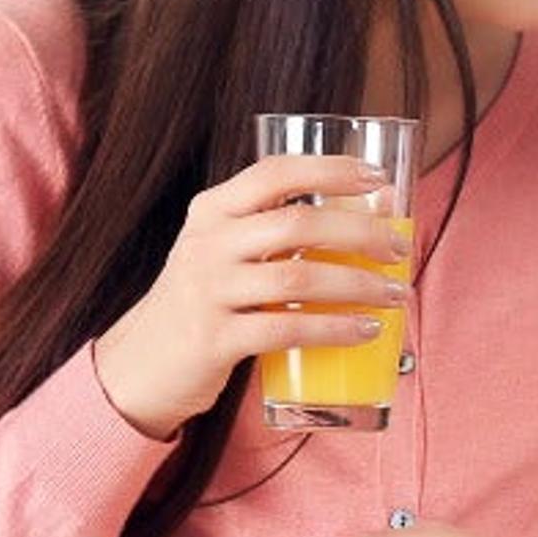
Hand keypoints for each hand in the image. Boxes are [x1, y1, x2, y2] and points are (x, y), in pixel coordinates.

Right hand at [90, 151, 411, 439]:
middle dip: (361, 233)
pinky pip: (287, 328)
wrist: (137, 367)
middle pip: (298, 223)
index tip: (377, 178)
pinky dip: (334, 328)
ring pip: (299, 276)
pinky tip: (365, 331)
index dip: (331, 169)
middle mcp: (206, 243)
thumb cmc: (200, 303)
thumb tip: (362, 221)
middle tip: (399, 249)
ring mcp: (207, 291)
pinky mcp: (214, 340)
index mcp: (211, 210)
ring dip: (358, 284)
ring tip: (395, 294)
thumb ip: (270, 232)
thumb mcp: (220, 253)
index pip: (274, 172)